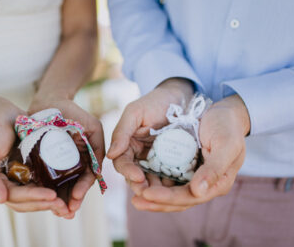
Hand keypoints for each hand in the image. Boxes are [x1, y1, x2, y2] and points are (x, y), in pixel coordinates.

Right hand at [0, 97, 68, 214]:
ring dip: (48, 202)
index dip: (34, 198)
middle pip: (25, 202)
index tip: (52, 196)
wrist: (3, 113)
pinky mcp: (28, 171)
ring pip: (33, 197)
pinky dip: (49, 190)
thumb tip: (0, 200)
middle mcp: (4, 185)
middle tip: (63, 205)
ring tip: (65, 203)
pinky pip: (39, 185)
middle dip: (44, 204)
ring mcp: (17, 178)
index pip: (15, 197)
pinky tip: (64, 192)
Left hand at [28, 95, 104, 218]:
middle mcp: (73, 164)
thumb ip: (98, 146)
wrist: (48, 102)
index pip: (87, 177)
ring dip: (59, 201)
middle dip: (72, 200)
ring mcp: (57, 164)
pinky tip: (43, 201)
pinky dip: (45, 191)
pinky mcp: (42, 162)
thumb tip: (97, 172)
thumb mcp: (92, 126)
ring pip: (60, 186)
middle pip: (74, 186)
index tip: (76, 197)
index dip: (83, 188)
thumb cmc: (73, 112)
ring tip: (57, 212)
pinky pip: (44, 179)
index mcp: (86, 158)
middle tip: (67, 212)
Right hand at [107, 78, 193, 196]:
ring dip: (156, 190)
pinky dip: (172, 185)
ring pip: (153, 180)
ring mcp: (157, 161)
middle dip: (141, 186)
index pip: (122, 163)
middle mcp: (140, 156)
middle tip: (149, 192)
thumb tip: (110, 155)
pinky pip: (171, 177)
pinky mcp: (174, 164)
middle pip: (136, 176)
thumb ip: (121, 132)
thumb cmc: (155, 102)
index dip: (128, 172)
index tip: (137, 177)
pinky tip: (178, 190)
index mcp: (127, 145)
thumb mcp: (135, 112)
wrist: (182, 98)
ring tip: (164, 195)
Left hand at [132, 95, 249, 211]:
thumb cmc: (227, 126)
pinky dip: (153, 181)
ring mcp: (193, 176)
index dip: (167, 198)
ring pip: (170, 191)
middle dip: (156, 202)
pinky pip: (167, 178)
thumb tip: (198, 192)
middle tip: (135, 201)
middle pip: (177, 200)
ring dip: (152, 195)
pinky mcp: (183, 166)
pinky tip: (139, 179)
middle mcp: (204, 184)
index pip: (189, 197)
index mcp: (217, 183)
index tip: (147, 194)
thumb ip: (214, 169)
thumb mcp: (226, 144)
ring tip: (134, 197)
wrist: (225, 110)